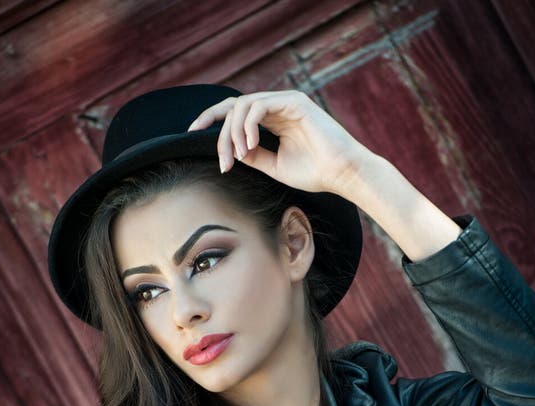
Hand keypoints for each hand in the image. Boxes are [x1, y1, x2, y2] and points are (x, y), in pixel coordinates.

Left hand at [186, 89, 366, 194]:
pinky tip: (249, 146)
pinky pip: (258, 107)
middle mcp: (278, 106)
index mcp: (274, 119)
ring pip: (243, 106)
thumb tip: (231, 151)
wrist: (342, 174)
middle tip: (223, 162)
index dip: (210, 120)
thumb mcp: (274, 166)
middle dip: (219, 133)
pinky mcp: (294, 102)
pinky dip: (248, 126)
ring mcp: (286, 101)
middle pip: (233, 107)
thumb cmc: (315, 173)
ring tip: (238, 157)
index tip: (192, 135)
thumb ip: (253, 156)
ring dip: (233, 133)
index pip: (235, 112)